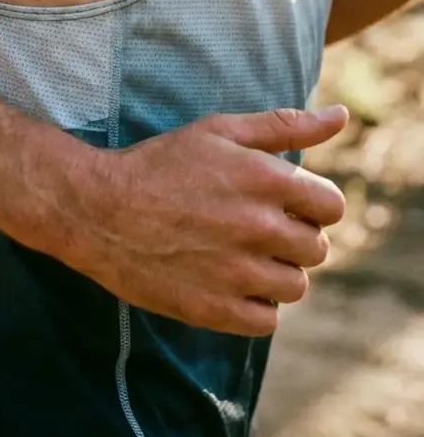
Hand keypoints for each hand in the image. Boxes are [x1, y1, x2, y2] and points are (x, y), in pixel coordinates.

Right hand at [70, 105, 347, 335]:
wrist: (98, 209)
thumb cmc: (159, 163)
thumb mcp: (219, 131)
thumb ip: (286, 125)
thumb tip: (339, 116)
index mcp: (266, 180)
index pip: (331, 206)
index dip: (308, 203)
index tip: (281, 202)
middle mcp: (260, 227)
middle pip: (316, 248)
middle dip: (291, 236)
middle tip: (251, 226)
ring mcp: (239, 273)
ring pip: (295, 286)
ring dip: (275, 272)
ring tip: (238, 254)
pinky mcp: (217, 309)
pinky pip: (267, 319)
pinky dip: (254, 304)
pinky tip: (226, 280)